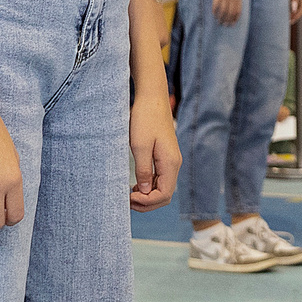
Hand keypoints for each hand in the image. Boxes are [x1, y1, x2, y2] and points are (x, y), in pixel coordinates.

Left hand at [128, 90, 178, 209]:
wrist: (152, 98)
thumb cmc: (145, 118)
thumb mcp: (140, 146)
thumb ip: (144, 171)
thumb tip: (144, 191)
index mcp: (171, 163)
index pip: (164, 195)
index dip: (147, 202)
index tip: (129, 198)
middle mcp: (174, 164)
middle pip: (165, 195)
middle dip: (147, 203)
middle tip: (127, 202)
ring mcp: (170, 160)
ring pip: (162, 188)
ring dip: (147, 196)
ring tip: (129, 195)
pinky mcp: (164, 156)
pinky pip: (159, 178)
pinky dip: (148, 186)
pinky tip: (135, 185)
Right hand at [209, 0, 242, 25]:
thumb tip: (235, 8)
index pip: (237, 11)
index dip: (235, 18)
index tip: (232, 23)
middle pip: (230, 12)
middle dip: (228, 20)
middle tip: (225, 25)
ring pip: (222, 10)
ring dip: (221, 17)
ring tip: (219, 21)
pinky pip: (216, 5)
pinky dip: (214, 11)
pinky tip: (214, 14)